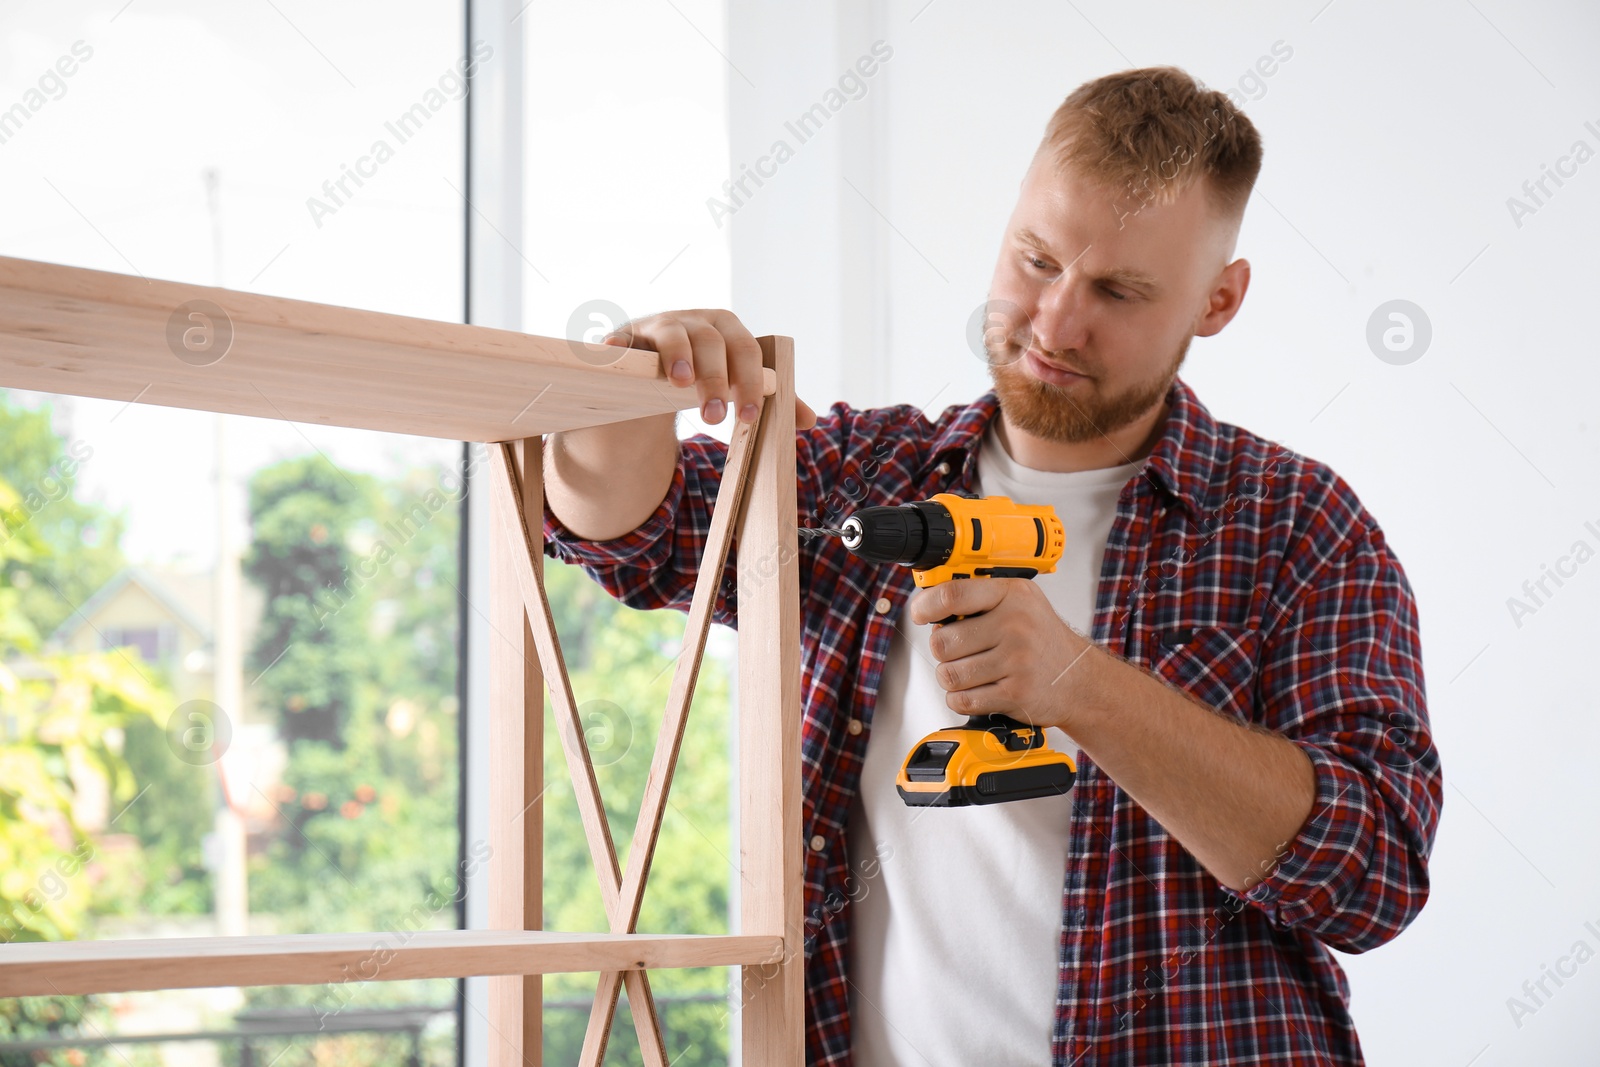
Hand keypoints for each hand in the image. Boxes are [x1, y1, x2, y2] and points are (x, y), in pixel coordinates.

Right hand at [599, 308, 816, 429]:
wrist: (658, 360)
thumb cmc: (706, 369)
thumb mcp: (736, 380)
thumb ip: (768, 397)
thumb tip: (810, 420)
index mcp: (727, 329)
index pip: (746, 350)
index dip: (750, 381)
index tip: (749, 415)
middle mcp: (695, 320)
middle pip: (711, 342)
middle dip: (715, 380)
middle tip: (715, 418)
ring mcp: (660, 324)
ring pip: (673, 335)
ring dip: (679, 356)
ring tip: (680, 383)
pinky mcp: (628, 336)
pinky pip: (624, 339)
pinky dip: (619, 347)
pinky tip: (614, 355)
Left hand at [907, 577, 1099, 730]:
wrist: (1079, 679)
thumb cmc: (1042, 640)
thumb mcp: (1020, 602)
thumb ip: (979, 597)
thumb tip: (930, 604)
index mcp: (1013, 595)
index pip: (953, 594)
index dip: (926, 605)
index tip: (920, 614)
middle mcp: (1015, 625)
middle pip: (943, 642)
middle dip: (943, 651)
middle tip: (959, 651)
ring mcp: (1016, 661)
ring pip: (949, 675)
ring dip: (952, 678)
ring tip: (970, 672)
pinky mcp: (1015, 694)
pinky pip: (962, 700)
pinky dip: (961, 699)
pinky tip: (978, 689)